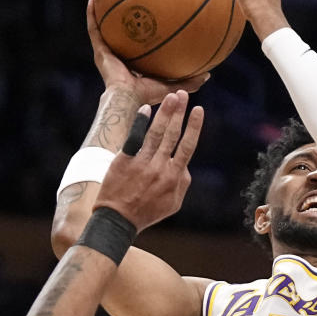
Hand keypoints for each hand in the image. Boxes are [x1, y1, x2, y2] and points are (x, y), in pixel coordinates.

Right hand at [87, 0, 209, 103]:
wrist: (127, 99)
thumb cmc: (147, 96)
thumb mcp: (172, 86)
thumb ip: (189, 81)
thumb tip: (208, 75)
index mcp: (132, 66)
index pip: (136, 48)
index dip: (140, 36)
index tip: (147, 20)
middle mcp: (118, 58)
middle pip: (118, 35)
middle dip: (120, 20)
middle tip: (125, 2)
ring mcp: (106, 54)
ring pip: (102, 29)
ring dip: (101, 14)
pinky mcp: (99, 51)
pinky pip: (93, 30)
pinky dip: (91, 16)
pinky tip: (91, 0)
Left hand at [93, 91, 203, 231]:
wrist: (117, 220)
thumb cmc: (147, 212)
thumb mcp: (174, 203)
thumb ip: (183, 182)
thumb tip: (186, 165)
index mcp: (174, 177)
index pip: (188, 146)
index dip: (194, 126)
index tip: (199, 110)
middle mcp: (159, 167)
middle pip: (173, 134)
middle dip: (179, 112)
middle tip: (183, 95)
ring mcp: (142, 163)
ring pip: (156, 133)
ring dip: (165, 113)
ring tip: (170, 97)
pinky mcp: (124, 161)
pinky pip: (134, 138)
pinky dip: (141, 123)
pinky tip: (146, 108)